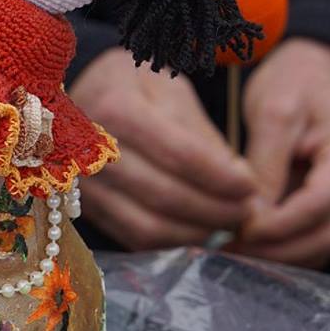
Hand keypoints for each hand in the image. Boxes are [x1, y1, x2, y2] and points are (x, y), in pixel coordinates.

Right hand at [70, 49, 257, 249]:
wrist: (77, 98)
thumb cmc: (132, 87)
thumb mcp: (169, 89)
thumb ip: (200, 132)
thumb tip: (238, 177)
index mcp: (117, 107)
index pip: (180, 154)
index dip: (221, 177)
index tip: (251, 186)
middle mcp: (89, 151)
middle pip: (165, 196)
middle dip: (216, 210)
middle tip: (247, 212)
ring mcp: (82, 186)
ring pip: (148, 227)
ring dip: (196, 232)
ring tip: (228, 223)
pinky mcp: (85, 210)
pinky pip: (133, 238)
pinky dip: (172, 243)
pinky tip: (198, 231)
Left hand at [233, 37, 329, 267]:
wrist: (313, 71)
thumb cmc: (295, 82)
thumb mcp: (272, 113)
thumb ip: (265, 167)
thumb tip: (251, 218)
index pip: (322, 202)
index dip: (282, 225)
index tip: (242, 231)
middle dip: (281, 250)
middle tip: (232, 251)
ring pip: (325, 244)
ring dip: (283, 256)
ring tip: (237, 253)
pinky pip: (318, 238)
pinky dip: (288, 249)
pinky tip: (253, 247)